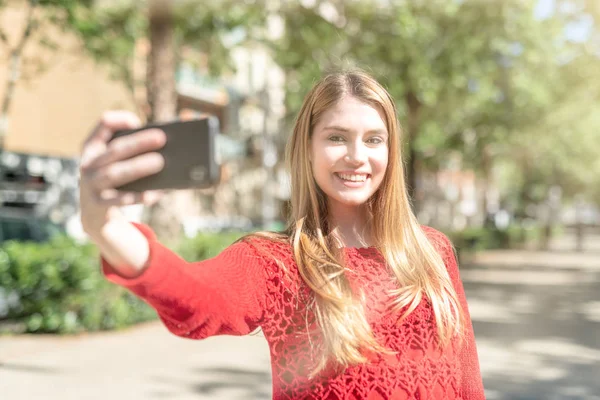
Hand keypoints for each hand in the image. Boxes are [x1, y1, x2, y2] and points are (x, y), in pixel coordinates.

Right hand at [79, 111, 166, 237]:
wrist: (95, 215)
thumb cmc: (116, 180)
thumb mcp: (117, 161)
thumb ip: (134, 149)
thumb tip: (164, 144)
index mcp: (94, 147)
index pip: (104, 124)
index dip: (120, 120)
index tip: (137, 122)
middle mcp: (88, 164)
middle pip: (114, 150)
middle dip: (138, 142)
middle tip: (161, 138)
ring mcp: (91, 185)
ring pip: (114, 173)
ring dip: (138, 167)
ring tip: (160, 162)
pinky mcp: (99, 205)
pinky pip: (120, 200)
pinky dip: (138, 196)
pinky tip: (154, 194)